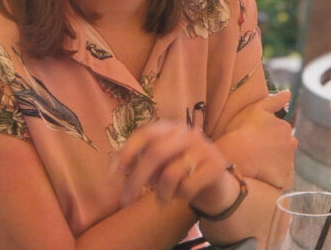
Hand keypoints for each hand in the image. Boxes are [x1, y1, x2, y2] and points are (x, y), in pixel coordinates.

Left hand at [112, 120, 238, 214]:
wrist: (216, 183)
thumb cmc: (181, 171)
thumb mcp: (160, 163)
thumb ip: (141, 160)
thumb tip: (116, 165)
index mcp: (172, 129)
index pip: (146, 133)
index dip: (128, 151)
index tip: (114, 173)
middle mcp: (189, 134)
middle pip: (156, 153)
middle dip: (136, 180)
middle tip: (125, 201)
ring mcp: (204, 148)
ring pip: (170, 174)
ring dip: (161, 194)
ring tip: (162, 200)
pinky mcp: (216, 165)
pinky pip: (188, 186)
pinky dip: (180, 196)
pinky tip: (183, 195)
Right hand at [216, 90, 296, 188]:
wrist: (235, 157)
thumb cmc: (240, 131)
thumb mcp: (255, 110)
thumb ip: (273, 100)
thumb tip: (288, 93)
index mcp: (285, 128)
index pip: (279, 134)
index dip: (265, 138)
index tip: (254, 141)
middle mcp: (291, 144)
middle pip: (283, 148)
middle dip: (272, 151)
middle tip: (254, 155)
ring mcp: (289, 163)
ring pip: (282, 163)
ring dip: (272, 165)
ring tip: (255, 167)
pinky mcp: (285, 179)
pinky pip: (281, 180)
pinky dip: (274, 179)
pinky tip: (260, 178)